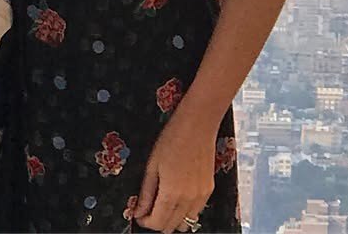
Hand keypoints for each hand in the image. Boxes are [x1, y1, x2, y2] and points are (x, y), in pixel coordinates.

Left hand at [129, 110, 215, 232]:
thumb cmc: (172, 138)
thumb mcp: (152, 165)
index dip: (145, 222)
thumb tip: (138, 212)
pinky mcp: (209, 190)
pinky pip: (196, 212)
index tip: (139, 215)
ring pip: (186, 223)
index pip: (157, 223)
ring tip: (162, 203)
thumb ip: (146, 192)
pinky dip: (185, 211)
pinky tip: (177, 197)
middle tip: (148, 209)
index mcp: (172, 193)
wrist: (198, 124)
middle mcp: (189, 200)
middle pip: (171, 226)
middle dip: (157, 222)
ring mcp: (201, 196)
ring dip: (172, 219)